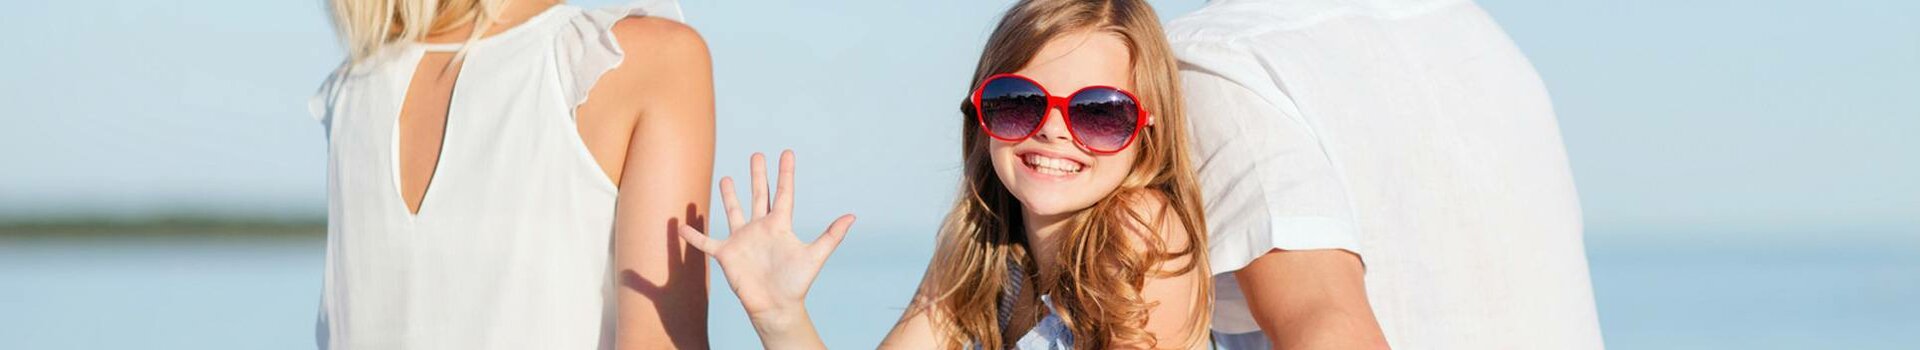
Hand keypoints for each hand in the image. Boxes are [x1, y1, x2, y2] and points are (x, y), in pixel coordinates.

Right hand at [677, 150, 855, 323]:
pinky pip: (706, 242)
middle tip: (757, 155)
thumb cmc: (796, 283)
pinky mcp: (726, 253)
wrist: (776, 306)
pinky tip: (680, 226)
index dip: (786, 173)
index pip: (784, 193)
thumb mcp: (815, 256)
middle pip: (759, 195)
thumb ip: (831, 235)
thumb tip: (852, 216)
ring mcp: (742, 239)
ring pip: (734, 211)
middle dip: (758, 175)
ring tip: (725, 178)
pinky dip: (693, 236)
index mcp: (780, 225)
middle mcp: (760, 228)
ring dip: (729, 196)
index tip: (787, 153)